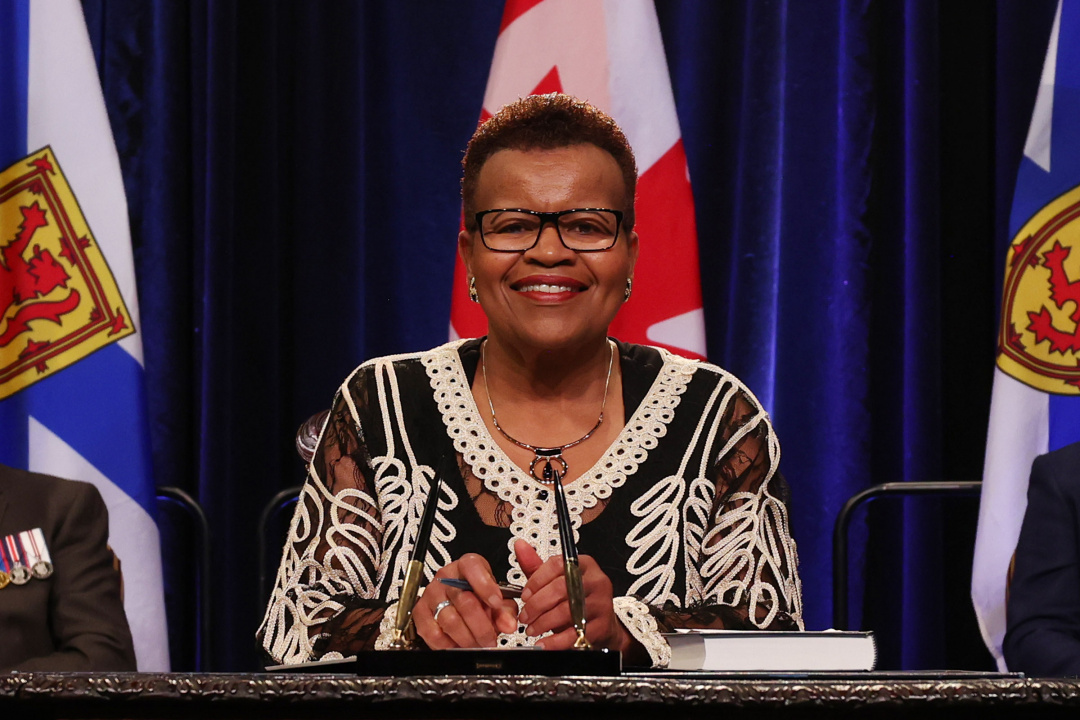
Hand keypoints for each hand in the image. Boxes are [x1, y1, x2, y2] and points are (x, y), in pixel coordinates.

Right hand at [412, 553, 517, 648]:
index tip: (497, 604)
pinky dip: (449, 644)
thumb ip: (505, 610)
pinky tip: (459, 645)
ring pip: (450, 621)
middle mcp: (447, 577)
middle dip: (481, 627)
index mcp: (468, 565)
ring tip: (477, 644)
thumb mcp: (498, 599)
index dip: (486, 587)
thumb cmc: (479, 596)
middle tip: (490, 639)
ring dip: (467, 639)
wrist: (458, 601)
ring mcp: (431, 594)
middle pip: (464, 602)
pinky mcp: (420, 612)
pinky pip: (433, 633)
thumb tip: (508, 624)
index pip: (473, 569)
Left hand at [514, 539, 635, 652]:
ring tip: (532, 628)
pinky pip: (574, 633)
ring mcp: (601, 603)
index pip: (558, 564)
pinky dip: (555, 641)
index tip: (525, 595)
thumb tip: (520, 546)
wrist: (602, 624)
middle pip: (560, 588)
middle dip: (537, 605)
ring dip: (543, 623)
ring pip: (566, 611)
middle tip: (525, 616)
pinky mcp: (601, 625)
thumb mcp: (556, 580)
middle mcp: (595, 580)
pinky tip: (544, 642)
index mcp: (584, 565)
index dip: (537, 580)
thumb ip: (536, 566)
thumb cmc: (577, 599)